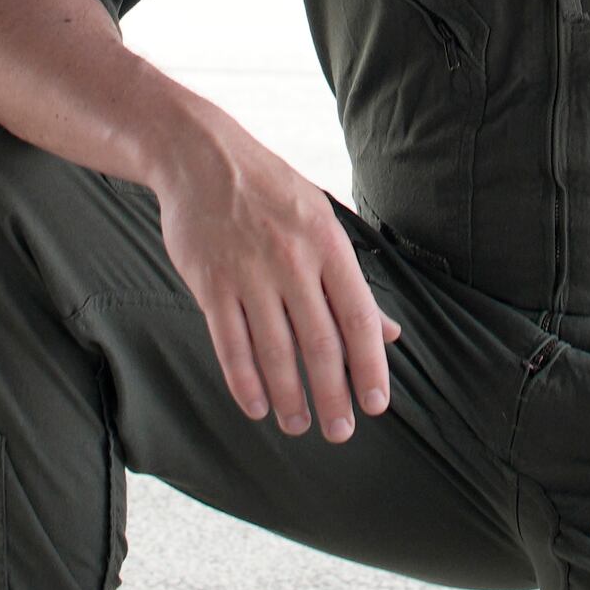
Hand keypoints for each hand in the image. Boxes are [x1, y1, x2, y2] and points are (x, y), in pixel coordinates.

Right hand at [145, 113, 397, 441]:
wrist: (201, 156)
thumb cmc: (270, 191)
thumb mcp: (322, 220)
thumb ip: (351, 281)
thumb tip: (387, 333)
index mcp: (328, 245)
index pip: (357, 318)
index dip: (368, 367)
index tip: (375, 405)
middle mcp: (292, 261)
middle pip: (318, 342)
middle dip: (332, 394)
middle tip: (340, 432)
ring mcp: (248, 273)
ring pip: (274, 350)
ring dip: (289, 395)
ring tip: (298, 425)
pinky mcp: (211, 283)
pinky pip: (230, 342)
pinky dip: (243, 379)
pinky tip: (256, 404)